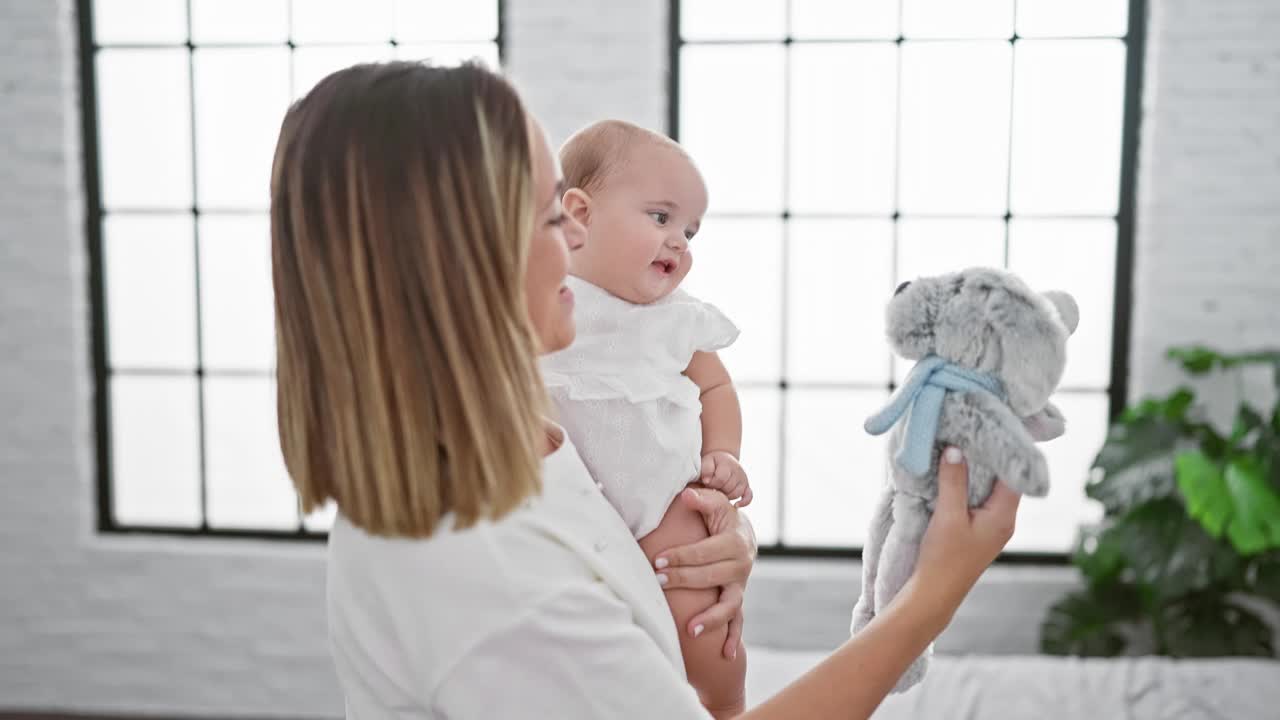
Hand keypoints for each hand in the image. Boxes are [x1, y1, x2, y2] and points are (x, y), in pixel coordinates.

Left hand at [654, 487, 756, 658]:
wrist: (743, 532)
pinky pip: (738, 621)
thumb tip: (686, 494)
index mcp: (735, 542)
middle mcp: (742, 565)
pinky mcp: (738, 597)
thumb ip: (703, 498)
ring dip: (711, 619)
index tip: (658, 561)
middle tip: (659, 583)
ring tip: (689, 630)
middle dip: (685, 581)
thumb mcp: (716, 503)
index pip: (705, 552)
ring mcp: (741, 585)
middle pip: (712, 578)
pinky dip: (734, 639)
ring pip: (729, 605)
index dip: (682, 557)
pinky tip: (726, 656)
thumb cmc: (722, 516)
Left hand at [700, 451, 752, 506]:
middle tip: (712, 486)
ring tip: (719, 491)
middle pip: (728, 488)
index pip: (721, 479)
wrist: (722, 461)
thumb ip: (706, 470)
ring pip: (736, 494)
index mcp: (728, 463)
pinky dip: (744, 502)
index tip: (706, 482)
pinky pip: (749, 496)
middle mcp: (738, 471)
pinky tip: (736, 505)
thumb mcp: (706, 462)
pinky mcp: (746, 486)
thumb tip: (707, 481)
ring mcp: (743, 479)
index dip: (712, 483)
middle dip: (718, 489)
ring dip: (726, 495)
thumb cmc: (712, 463)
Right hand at [905, 446, 1020, 632]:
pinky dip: (968, 483)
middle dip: (989, 456)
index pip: (1015, 474)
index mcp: (1004, 516)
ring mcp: (991, 526)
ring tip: (962, 445)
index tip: (993, 427)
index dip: (1006, 450)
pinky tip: (953, 473)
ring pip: (989, 489)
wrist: (933, 595)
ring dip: (977, 470)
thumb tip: (955, 449)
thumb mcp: (948, 516)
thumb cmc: (944, 559)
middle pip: (1003, 479)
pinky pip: (978, 499)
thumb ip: (953, 481)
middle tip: (973, 430)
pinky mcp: (976, 531)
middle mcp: (1003, 520)